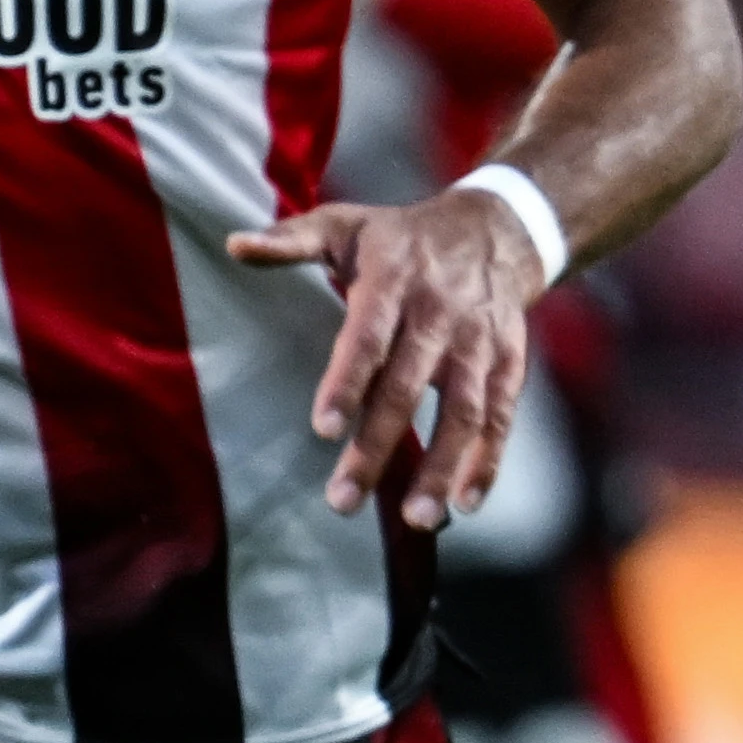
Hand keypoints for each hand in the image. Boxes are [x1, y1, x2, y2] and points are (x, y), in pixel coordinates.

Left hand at [227, 183, 539, 525]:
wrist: (496, 230)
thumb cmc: (401, 237)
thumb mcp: (345, 224)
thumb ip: (291, 240)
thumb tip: (233, 245)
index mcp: (394, 281)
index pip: (369, 338)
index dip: (347, 383)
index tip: (324, 429)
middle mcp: (440, 314)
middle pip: (408, 388)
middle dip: (377, 447)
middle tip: (343, 501)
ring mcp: (479, 343)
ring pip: (462, 411)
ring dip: (442, 467)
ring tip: (417, 517)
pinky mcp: (508, 364)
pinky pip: (500, 417)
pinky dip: (487, 461)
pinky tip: (466, 503)